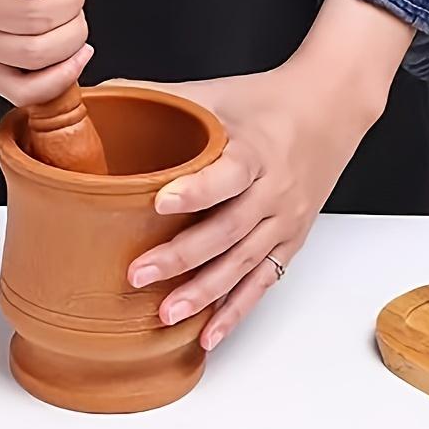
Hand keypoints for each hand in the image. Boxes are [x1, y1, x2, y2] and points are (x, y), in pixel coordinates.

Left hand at [116, 0, 414, 349]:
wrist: (330, 109)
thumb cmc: (266, 100)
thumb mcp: (216, 93)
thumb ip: (159, 95)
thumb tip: (98, 95)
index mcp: (256, 149)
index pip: (229, 174)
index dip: (196, 190)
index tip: (159, 202)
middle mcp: (274, 190)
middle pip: (229, 230)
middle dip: (183, 257)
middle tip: (138, 275)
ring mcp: (284, 221)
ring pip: (244, 264)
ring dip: (205, 293)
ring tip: (166, 314)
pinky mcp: (290, 242)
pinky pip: (263, 283)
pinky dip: (236, 311)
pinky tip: (209, 335)